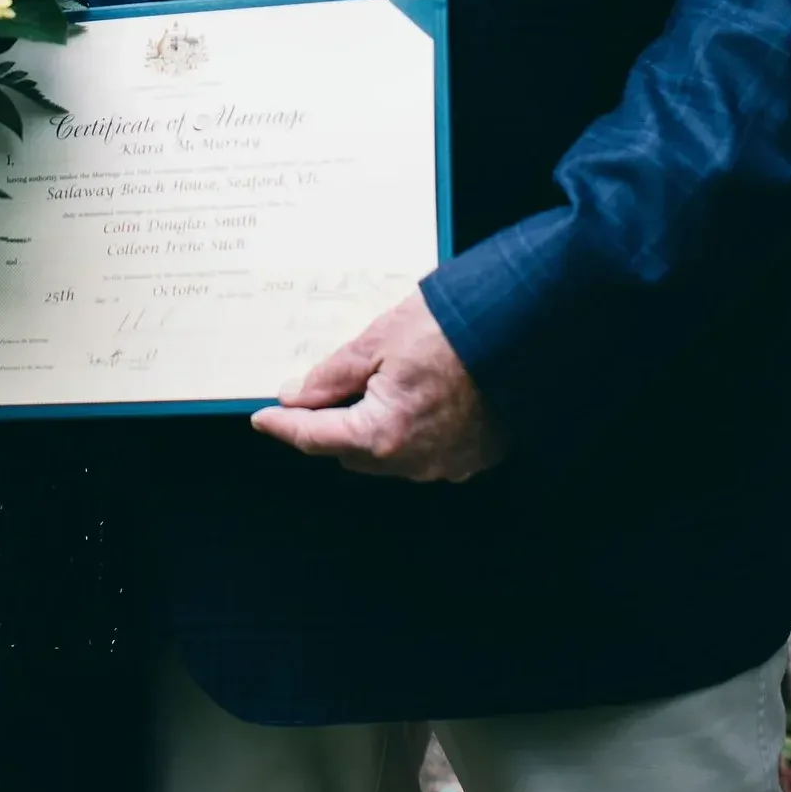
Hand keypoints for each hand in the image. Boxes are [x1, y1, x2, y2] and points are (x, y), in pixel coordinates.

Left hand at [250, 290, 506, 483]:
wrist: (528, 329)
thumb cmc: (456, 327)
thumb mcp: (380, 338)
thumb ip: (333, 374)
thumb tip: (297, 395)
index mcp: (383, 433)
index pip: (316, 438)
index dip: (284, 427)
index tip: (262, 417)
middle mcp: (413, 461)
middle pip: (351, 452)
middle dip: (330, 426)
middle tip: (316, 392)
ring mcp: (447, 465)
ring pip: (387, 456)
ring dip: (372, 430)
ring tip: (372, 385)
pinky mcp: (473, 458)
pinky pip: (423, 453)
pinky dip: (408, 431)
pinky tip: (414, 397)